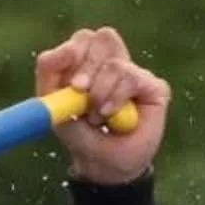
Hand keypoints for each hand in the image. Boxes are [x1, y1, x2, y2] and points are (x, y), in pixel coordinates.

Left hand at [37, 26, 168, 184]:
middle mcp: (114, 62)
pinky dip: (116, 97)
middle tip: (80, 91)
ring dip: (100, 91)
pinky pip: (132, 78)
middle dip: (87, 66)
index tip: (68, 77)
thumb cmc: (81, 135)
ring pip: (115, 62)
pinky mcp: (154, 87)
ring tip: (96, 116)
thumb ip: (50, 70)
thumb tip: (64, 49)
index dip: (73, 51)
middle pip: (104, 38)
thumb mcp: (54, 103)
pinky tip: (111, 114)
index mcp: (89, 61)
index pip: (84, 39)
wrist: (104, 166)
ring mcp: (135, 73)